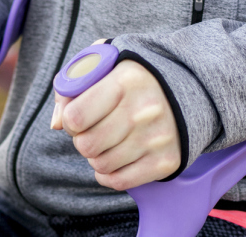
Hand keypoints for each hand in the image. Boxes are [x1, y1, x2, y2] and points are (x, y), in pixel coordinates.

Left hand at [50, 40, 179, 190]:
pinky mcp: (167, 161)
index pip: (75, 117)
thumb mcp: (103, 64)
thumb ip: (72, 84)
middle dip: (81, 140)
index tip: (77, 115)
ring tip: (106, 142)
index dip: (68, 119)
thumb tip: (56, 123)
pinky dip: (108, 175)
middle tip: (92, 130)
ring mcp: (158, 138)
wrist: (188, 88)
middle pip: (86, 145)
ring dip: (96, 157)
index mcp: (126, 80)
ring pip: (101, 165)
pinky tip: (113, 159)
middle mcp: (144, 110)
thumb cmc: (134, 78)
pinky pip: (120, 181)